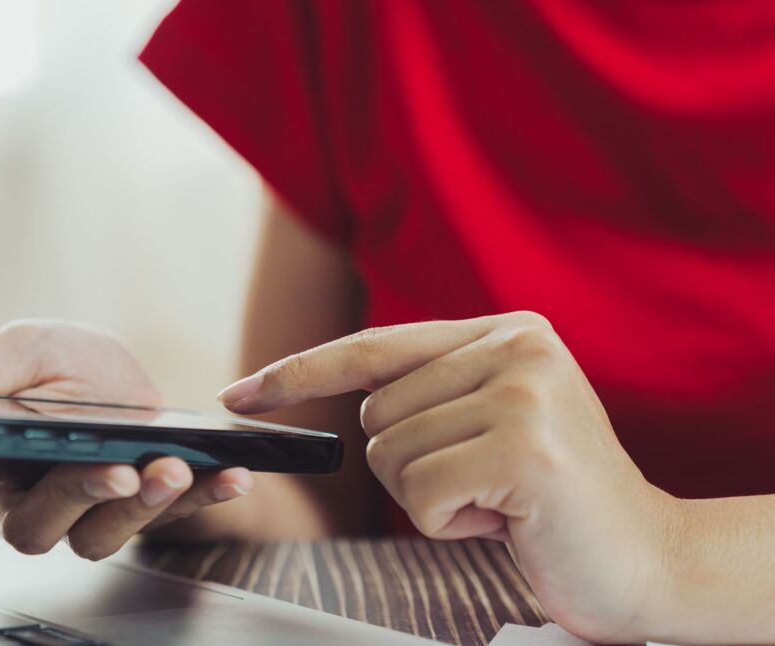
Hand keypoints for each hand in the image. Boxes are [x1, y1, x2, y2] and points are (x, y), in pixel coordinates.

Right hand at [0, 320, 252, 559]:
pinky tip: (227, 476)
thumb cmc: (56, 361)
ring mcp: (84, 512)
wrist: (119, 372)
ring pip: (99, 534)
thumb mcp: (23, 350)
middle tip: (117, 472)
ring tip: (172, 470)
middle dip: (79, 496)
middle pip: (35, 524)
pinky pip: (167, 516)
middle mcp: (26, 498)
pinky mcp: (138, 511)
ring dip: (141, 507)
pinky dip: (201, 497)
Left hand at [218, 311, 675, 641]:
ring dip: (432, 498)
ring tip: (499, 501)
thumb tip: (335, 386)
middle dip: (410, 467)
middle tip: (482, 485)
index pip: (374, 347)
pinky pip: (416, 496)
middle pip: (373, 414)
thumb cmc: (551, 498)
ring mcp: (523, 392)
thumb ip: (431, 389)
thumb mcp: (492, 420)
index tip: (240, 395)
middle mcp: (517, 345)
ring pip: (388, 458)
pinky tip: (505, 522)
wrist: (647, 557)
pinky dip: (446, 525)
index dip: (299, 373)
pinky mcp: (521, 449)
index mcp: (507, 329)